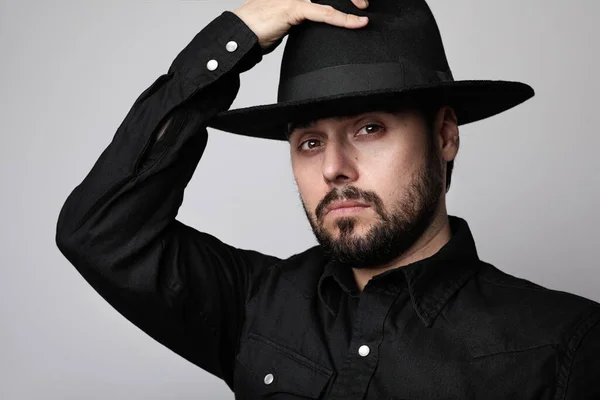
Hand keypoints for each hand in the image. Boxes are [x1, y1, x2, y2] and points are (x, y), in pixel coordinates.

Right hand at [233, 0, 368, 51]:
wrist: (240, 32)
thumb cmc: (261, 25)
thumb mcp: (289, 15)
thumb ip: (306, 11)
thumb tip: (322, 16)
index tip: (356, 0)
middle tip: (363, 1)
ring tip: (364, 9)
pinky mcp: (293, 7)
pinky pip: (324, 12)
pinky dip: (343, 19)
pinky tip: (357, 22)